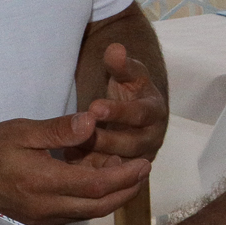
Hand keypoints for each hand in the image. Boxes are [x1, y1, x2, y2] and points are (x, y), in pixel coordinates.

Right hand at [0, 111, 148, 224]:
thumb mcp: (21, 131)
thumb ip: (59, 130)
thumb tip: (93, 122)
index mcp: (43, 182)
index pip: (97, 184)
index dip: (125, 176)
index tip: (145, 162)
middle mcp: (45, 207)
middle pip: (100, 205)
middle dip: (127, 189)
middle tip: (144, 170)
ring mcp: (42, 219)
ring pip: (89, 213)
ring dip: (113, 197)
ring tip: (128, 174)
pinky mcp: (37, 223)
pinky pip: (74, 214)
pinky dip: (94, 201)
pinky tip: (99, 183)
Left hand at [78, 43, 167, 164]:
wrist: (135, 114)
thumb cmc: (130, 91)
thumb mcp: (128, 75)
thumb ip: (121, 64)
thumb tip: (115, 48)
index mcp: (155, 112)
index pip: (140, 114)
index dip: (118, 111)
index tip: (94, 106)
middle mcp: (153, 137)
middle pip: (132, 144)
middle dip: (105, 139)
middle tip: (78, 135)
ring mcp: (141, 157)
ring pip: (121, 164)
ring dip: (97, 158)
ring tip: (70, 150)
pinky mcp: (129, 172)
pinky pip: (112, 176)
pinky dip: (92, 171)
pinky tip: (71, 162)